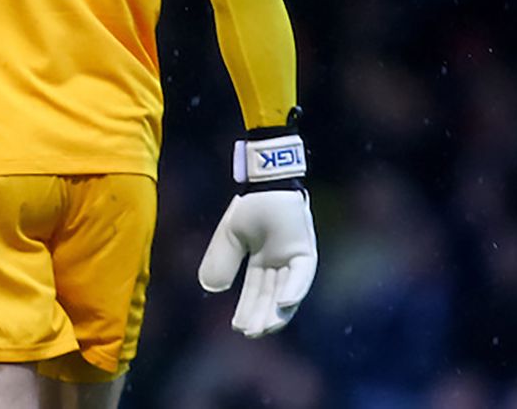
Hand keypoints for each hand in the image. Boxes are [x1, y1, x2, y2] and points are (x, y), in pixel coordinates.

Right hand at [198, 129, 316, 336]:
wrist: (266, 183)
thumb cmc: (251, 206)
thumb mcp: (229, 236)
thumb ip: (221, 261)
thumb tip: (210, 289)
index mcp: (262, 260)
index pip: (255, 290)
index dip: (247, 308)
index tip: (238, 326)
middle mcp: (281, 264)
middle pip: (271, 295)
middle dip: (261, 315)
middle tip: (251, 334)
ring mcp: (295, 259)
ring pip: (287, 291)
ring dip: (277, 310)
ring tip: (266, 328)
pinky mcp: (305, 252)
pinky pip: (302, 275)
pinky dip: (294, 289)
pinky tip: (284, 303)